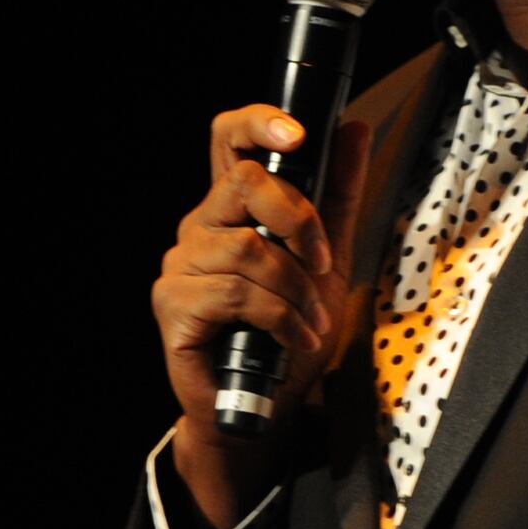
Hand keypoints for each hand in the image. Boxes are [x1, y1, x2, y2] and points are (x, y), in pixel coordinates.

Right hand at [152, 104, 368, 526]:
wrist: (260, 406)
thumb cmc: (286, 333)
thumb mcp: (327, 260)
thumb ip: (337, 196)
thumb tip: (353, 129)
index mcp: (232, 208)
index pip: (229, 139)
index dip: (258, 122)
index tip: (299, 135)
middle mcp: (200, 227)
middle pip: (243, 182)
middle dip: (298, 220)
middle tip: (322, 262)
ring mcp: (181, 264)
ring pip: (246, 248)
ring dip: (295, 288)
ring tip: (311, 320)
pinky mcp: (173, 304)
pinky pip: (235, 293)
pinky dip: (279, 317)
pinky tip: (293, 337)